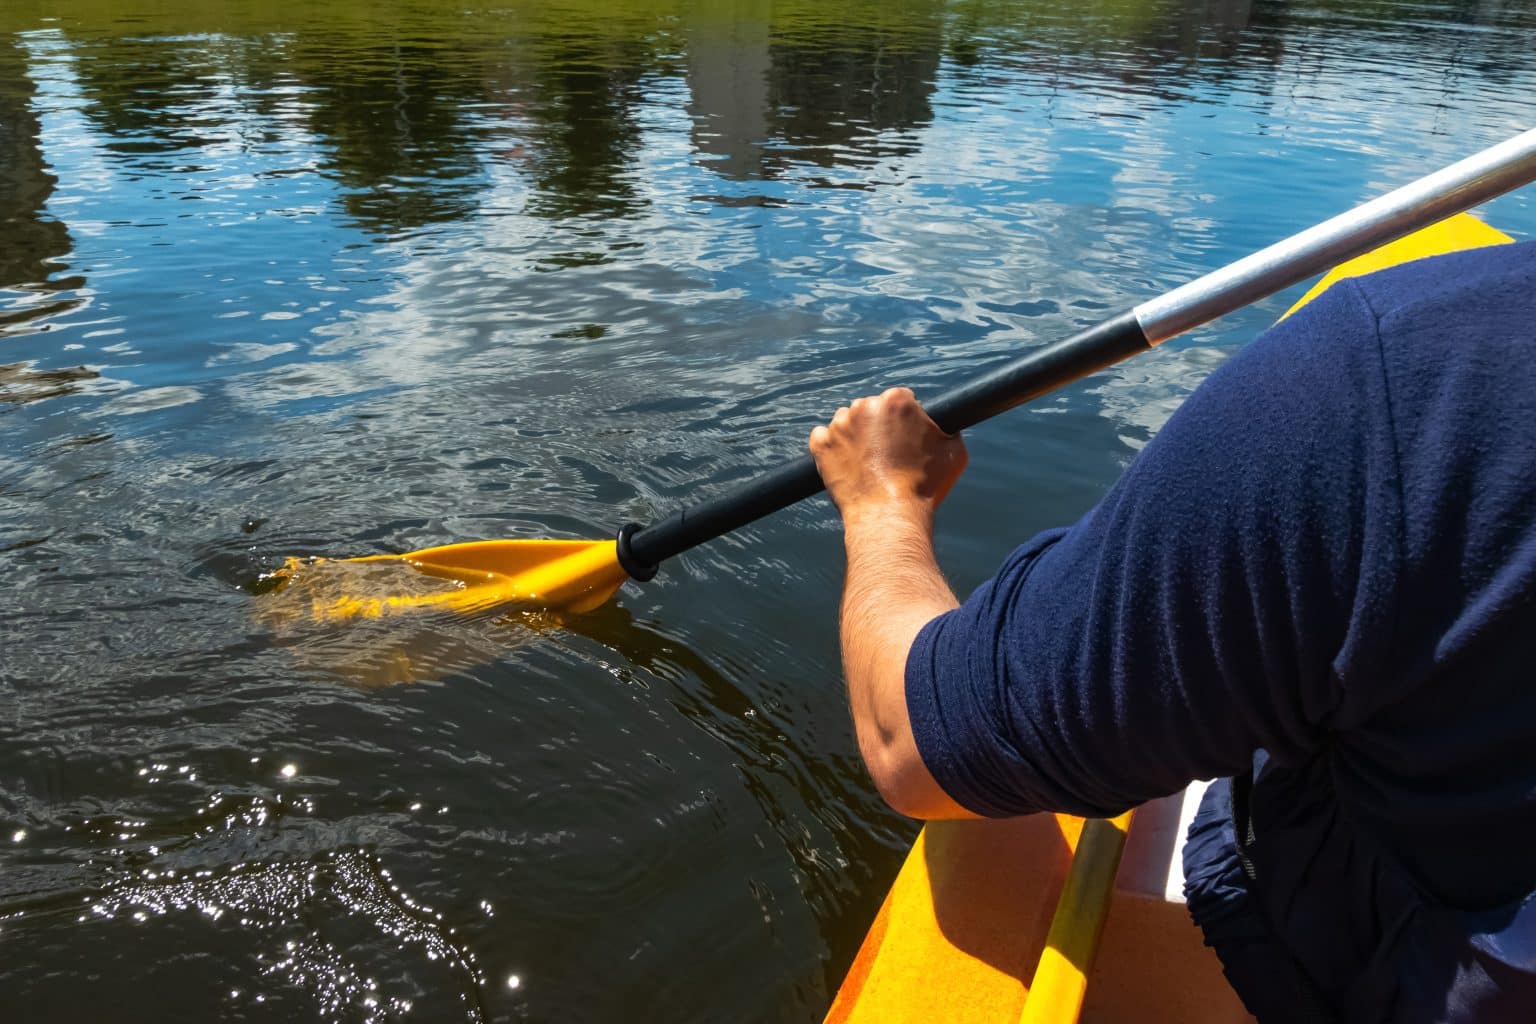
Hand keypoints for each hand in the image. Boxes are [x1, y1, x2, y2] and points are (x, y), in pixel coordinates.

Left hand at [808, 387, 967, 530]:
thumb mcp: (955, 451)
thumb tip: (942, 425)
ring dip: (855, 435)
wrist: (890, 516)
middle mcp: (864, 406)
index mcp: (896, 401)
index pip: (901, 399)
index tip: (906, 436)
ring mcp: (839, 425)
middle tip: (888, 453)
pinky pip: (823, 437)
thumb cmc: (926, 486)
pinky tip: (847, 464)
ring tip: (868, 463)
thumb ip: (949, 429)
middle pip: (871, 408)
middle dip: (878, 425)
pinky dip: (832, 448)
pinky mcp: (821, 446)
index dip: (906, 418)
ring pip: (847, 422)